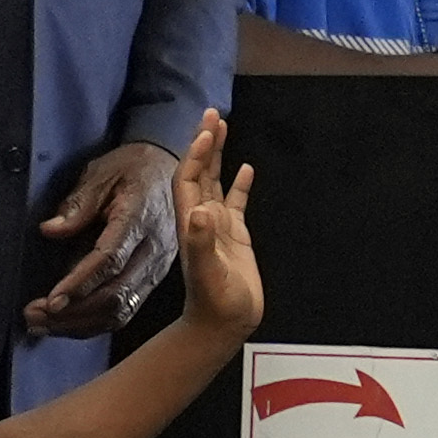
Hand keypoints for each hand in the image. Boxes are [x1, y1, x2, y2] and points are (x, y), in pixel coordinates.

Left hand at [28, 139, 176, 333]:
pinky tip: (67, 325)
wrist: (171, 170)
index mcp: (140, 219)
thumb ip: (79, 202)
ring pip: (121, 310)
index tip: (51, 301)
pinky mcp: (152, 279)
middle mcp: (153, 250)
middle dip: (73, 312)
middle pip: (116, 295)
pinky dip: (94, 323)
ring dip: (80, 324)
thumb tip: (50, 230)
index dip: (80, 284)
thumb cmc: (133, 168)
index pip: (110, 260)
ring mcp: (156, 269)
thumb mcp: (103, 172)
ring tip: (42, 325)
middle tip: (34, 316)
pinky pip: (125, 310)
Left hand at [170, 110, 262, 343]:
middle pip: (200, 172)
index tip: (206, 131)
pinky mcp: (235, 236)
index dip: (195, 155)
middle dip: (205, 142)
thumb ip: (203, 243)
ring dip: (218, 155)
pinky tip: (247, 168)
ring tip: (223, 126)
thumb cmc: (215, 302)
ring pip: (215, 181)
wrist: (223, 324)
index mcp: (192, 223)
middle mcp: (202, 219)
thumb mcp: (209, 273)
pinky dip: (240, 184)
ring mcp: (218, 226)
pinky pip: (236, 202)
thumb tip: (201, 210)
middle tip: (212, 112)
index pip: (189, 179)